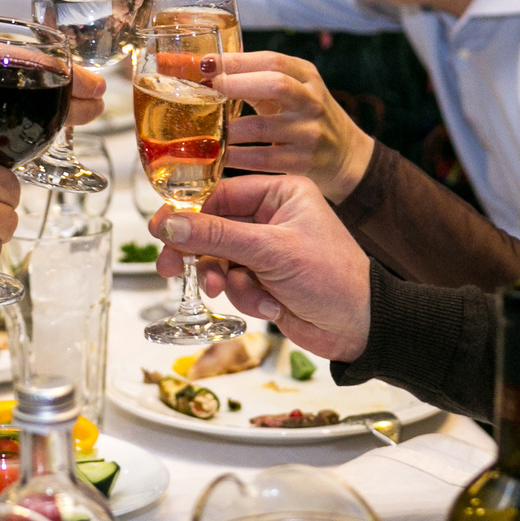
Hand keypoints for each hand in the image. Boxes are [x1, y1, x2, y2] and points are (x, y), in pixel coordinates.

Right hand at [151, 173, 371, 359]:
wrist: (360, 327)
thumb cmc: (332, 278)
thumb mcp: (271, 251)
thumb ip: (217, 236)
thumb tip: (170, 224)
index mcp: (281, 193)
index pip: (220, 194)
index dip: (188, 213)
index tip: (160, 229)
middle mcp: (272, 216)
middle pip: (213, 228)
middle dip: (199, 253)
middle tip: (171, 268)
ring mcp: (267, 250)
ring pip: (219, 260)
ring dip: (226, 281)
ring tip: (234, 292)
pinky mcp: (264, 279)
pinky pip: (234, 283)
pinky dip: (245, 297)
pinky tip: (270, 306)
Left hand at [218, 52, 376, 199]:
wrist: (346, 156)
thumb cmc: (306, 117)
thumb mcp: (294, 91)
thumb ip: (258, 80)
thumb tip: (208, 70)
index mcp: (306, 76)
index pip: (272, 60)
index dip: (237, 60)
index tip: (205, 63)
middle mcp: (311, 100)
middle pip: (275, 84)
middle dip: (235, 84)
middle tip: (205, 90)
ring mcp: (309, 132)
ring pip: (262, 127)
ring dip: (228, 128)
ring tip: (202, 129)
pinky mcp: (304, 162)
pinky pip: (262, 159)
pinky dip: (236, 157)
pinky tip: (217, 155)